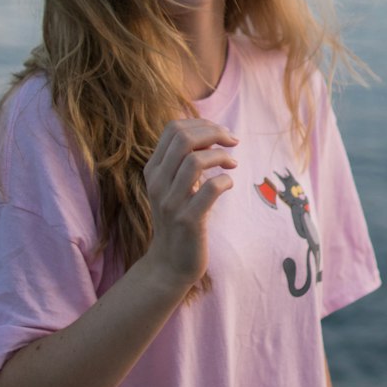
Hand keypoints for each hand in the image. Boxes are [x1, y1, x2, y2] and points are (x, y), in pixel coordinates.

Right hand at [143, 118, 237, 292]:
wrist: (170, 263)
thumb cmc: (179, 218)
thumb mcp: (173, 186)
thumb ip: (182, 161)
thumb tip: (210, 132)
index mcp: (153, 169)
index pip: (173, 129)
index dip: (201, 124)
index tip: (220, 133)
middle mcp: (158, 182)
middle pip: (183, 138)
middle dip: (214, 132)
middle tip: (232, 141)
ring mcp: (171, 202)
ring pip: (195, 160)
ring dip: (221, 156)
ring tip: (232, 163)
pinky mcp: (188, 220)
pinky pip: (211, 189)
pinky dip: (225, 180)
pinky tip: (229, 185)